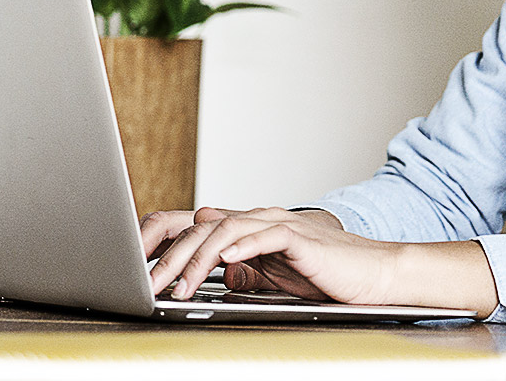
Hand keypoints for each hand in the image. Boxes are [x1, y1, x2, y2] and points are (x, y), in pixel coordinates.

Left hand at [141, 206, 403, 304]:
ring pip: (225, 231)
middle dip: (168, 257)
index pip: (192, 225)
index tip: (131, 265)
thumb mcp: (273, 276)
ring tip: (177, 285)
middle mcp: (257, 219)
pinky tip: (225, 262)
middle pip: (200, 228)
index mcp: (246, 228)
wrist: (375, 275)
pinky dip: (242, 247)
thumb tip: (213, 266)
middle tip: (144, 284)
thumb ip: (242, 267)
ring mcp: (278, 225)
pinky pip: (266, 236)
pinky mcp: (301, 238)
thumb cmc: (327, 276)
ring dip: (197, 260)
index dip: (160, 241)